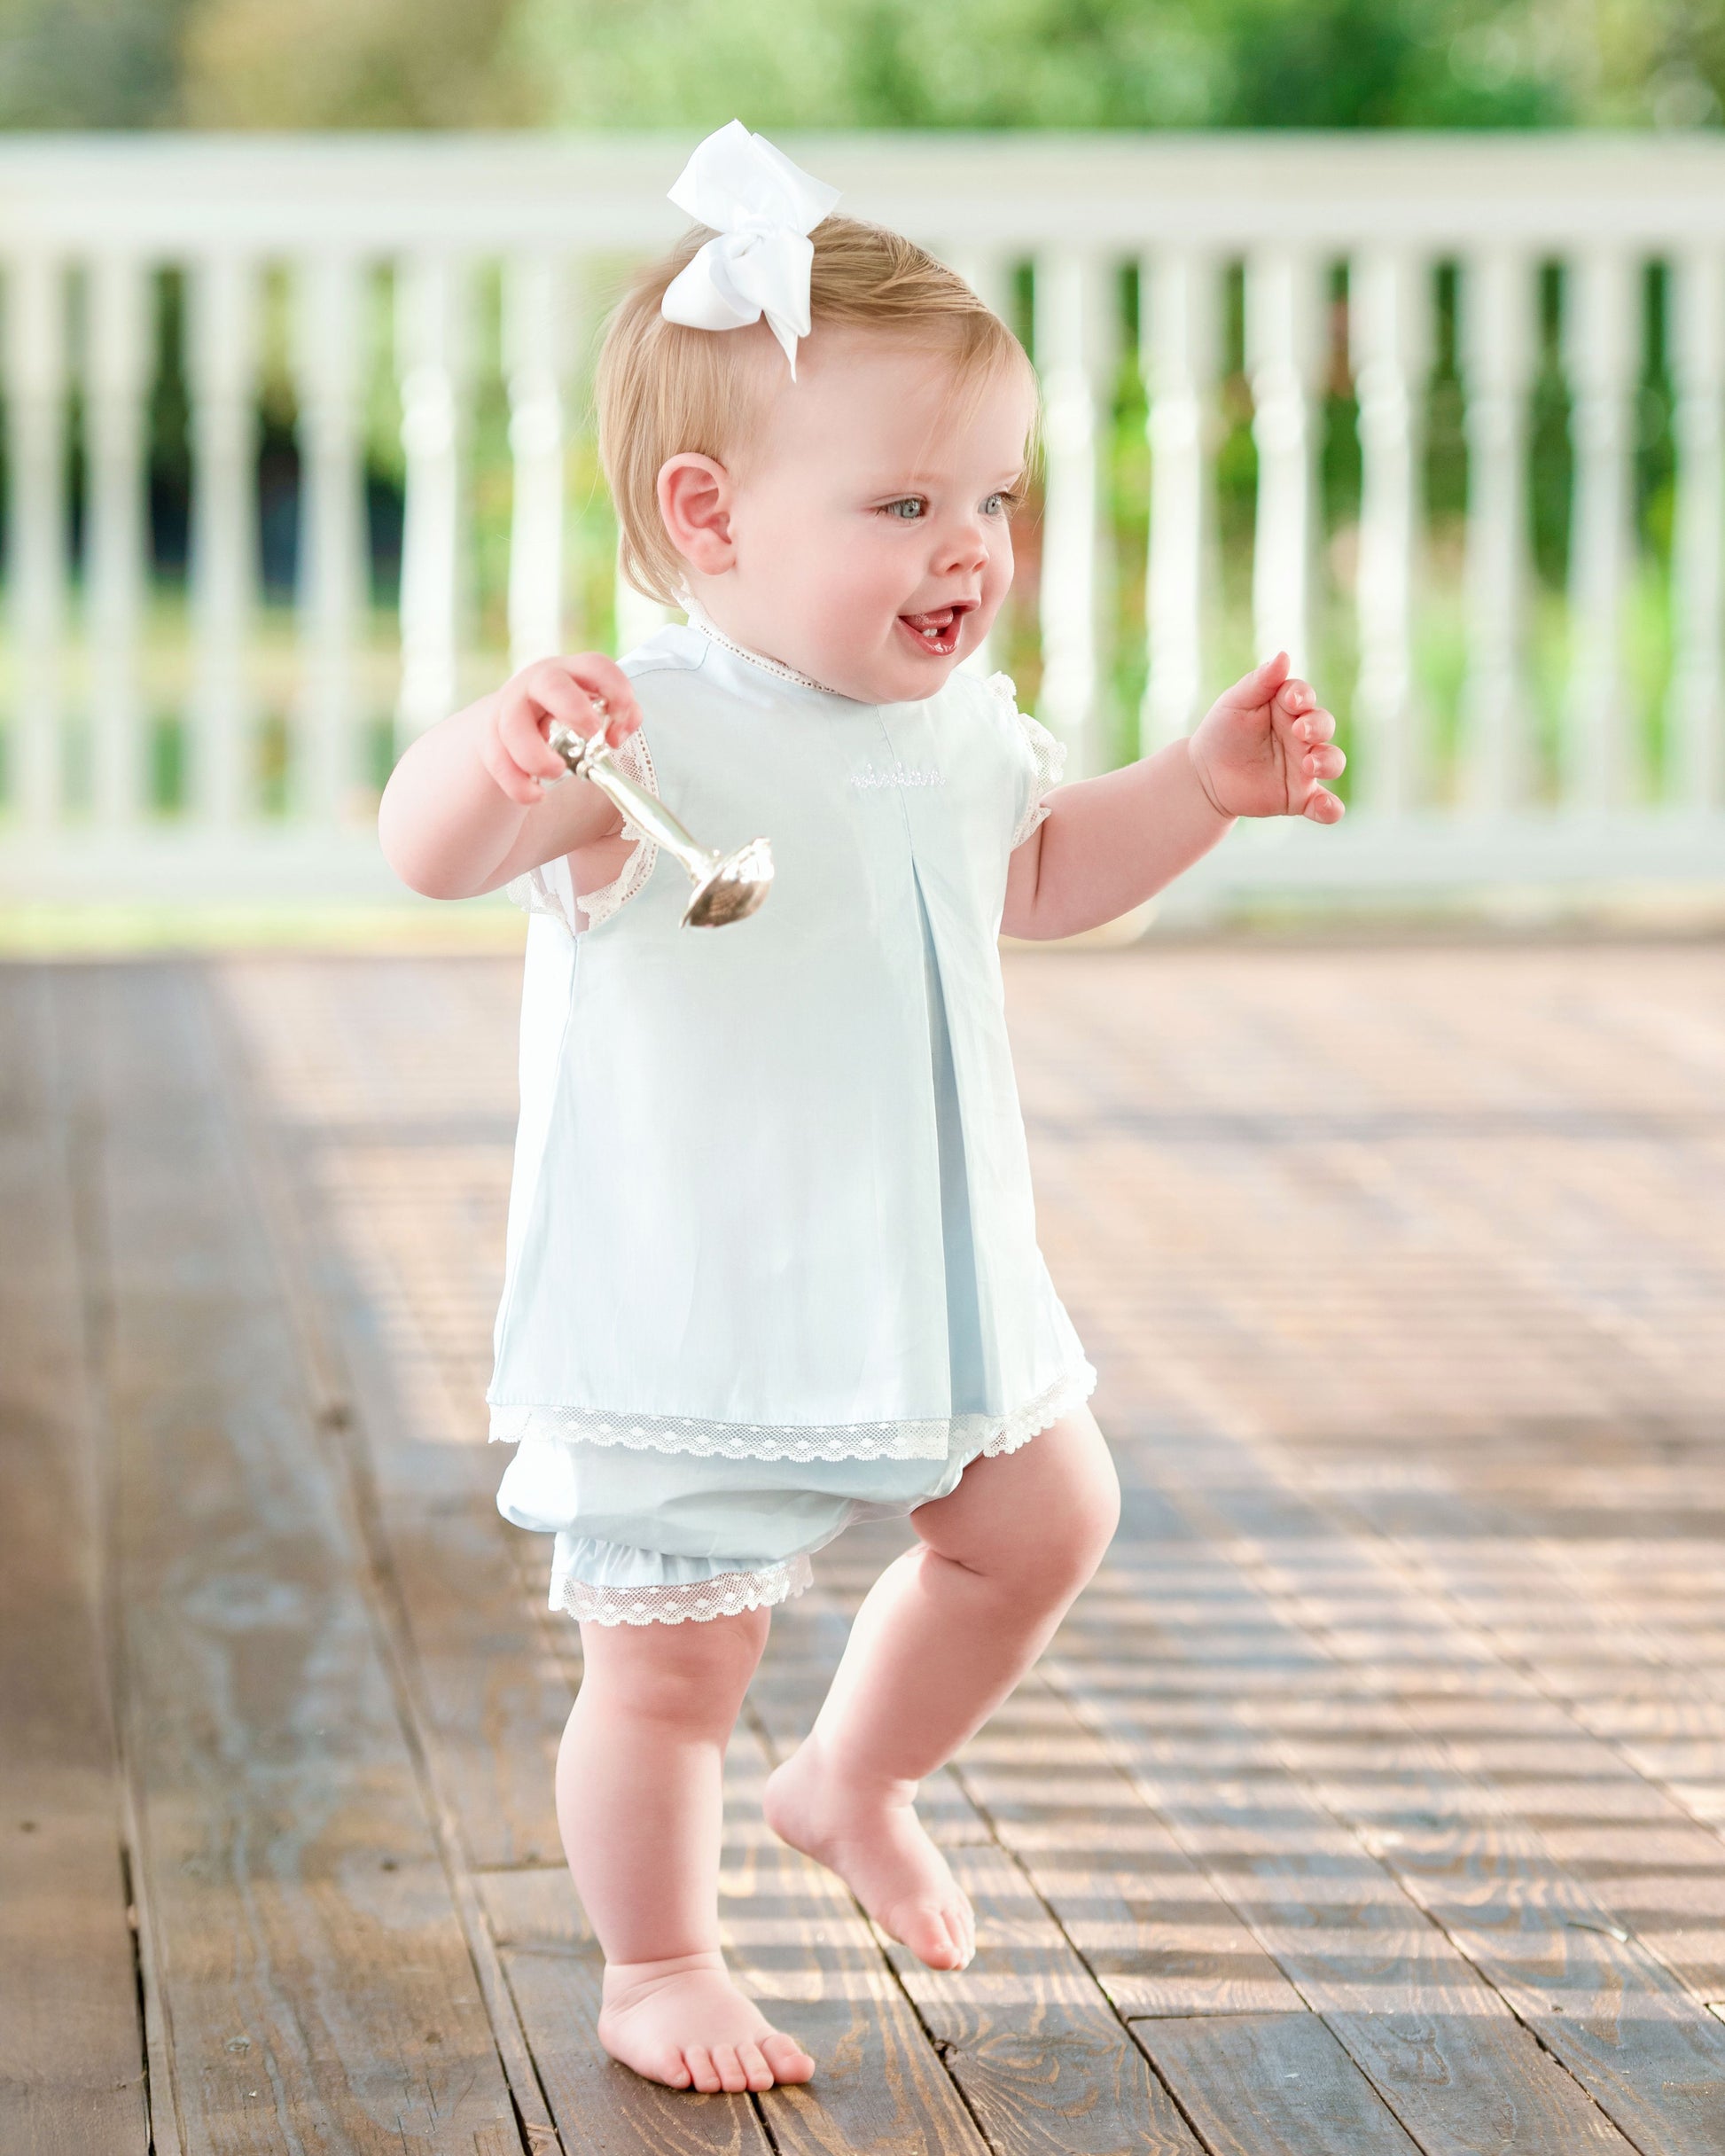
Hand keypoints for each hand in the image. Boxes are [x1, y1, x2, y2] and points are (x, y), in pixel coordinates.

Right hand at [479, 654, 641, 807]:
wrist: (511, 725)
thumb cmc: (563, 718)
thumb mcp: (591, 712)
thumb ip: (616, 720)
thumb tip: (617, 735)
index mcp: (571, 673)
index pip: (595, 666)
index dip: (615, 693)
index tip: (619, 732)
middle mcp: (538, 683)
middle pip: (550, 682)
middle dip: (574, 708)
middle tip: (592, 736)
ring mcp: (510, 707)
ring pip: (513, 724)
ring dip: (536, 754)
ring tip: (557, 772)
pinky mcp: (490, 736)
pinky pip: (497, 758)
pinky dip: (517, 782)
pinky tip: (535, 796)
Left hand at [1187, 651, 1345, 823]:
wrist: (1204, 777)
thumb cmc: (1221, 732)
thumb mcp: (1235, 703)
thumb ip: (1260, 681)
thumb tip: (1284, 655)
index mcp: (1287, 708)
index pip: (1304, 697)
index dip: (1304, 697)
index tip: (1293, 702)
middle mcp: (1302, 735)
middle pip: (1325, 725)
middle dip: (1318, 726)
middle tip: (1301, 732)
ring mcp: (1304, 767)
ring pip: (1333, 761)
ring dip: (1329, 761)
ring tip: (1310, 765)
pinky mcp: (1299, 797)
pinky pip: (1324, 804)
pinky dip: (1331, 808)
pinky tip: (1327, 809)